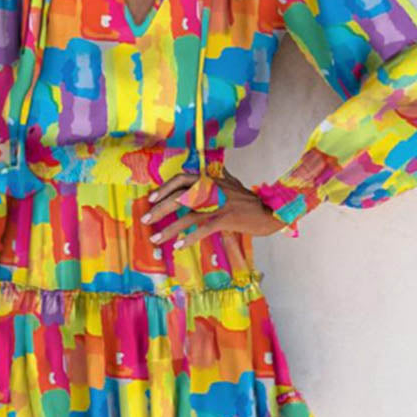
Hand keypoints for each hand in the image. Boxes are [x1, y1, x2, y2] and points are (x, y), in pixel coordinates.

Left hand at [142, 166, 287, 248]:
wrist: (270, 211)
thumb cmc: (251, 200)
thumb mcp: (234, 183)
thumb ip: (223, 177)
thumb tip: (220, 169)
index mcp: (210, 180)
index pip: (181, 179)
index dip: (164, 188)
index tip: (151, 199)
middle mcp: (212, 189)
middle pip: (179, 197)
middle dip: (159, 209)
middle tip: (146, 220)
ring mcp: (219, 204)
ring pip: (188, 216)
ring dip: (169, 229)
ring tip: (156, 239)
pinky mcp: (226, 219)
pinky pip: (202, 229)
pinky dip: (189, 238)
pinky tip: (178, 246)